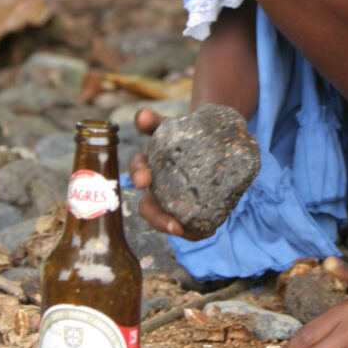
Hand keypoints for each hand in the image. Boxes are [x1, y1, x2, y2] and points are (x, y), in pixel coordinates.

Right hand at [129, 107, 206, 240]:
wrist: (208, 139)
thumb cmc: (183, 133)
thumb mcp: (171, 125)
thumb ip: (156, 121)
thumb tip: (141, 116)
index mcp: (149, 166)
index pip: (138, 170)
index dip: (138, 176)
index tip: (144, 181)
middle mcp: (156, 188)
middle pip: (148, 208)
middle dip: (158, 219)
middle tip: (173, 226)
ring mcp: (172, 201)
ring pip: (168, 221)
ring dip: (178, 230)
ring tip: (197, 232)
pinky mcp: (189, 208)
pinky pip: (188, 225)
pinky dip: (196, 230)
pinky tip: (209, 230)